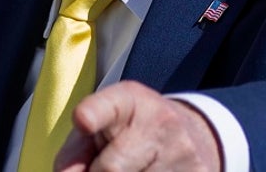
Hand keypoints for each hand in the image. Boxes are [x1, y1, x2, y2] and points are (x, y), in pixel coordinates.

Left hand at [54, 80, 221, 170]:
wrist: (189, 135)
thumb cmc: (130, 132)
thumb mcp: (100, 128)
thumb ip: (75, 151)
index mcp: (128, 101)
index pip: (108, 106)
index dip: (94, 114)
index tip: (83, 119)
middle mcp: (160, 121)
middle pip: (111, 169)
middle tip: (103, 166)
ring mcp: (183, 151)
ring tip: (132, 168)